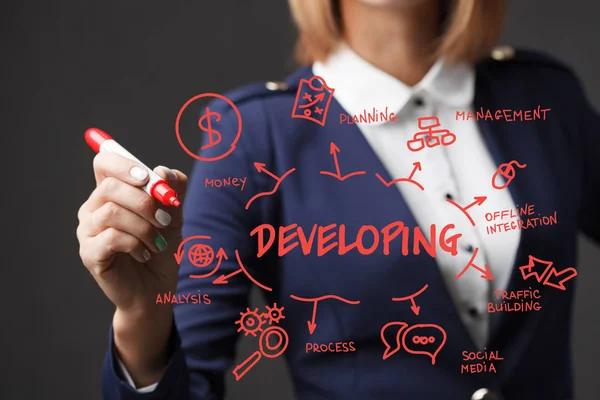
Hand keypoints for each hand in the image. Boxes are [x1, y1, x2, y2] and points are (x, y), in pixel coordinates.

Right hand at [76, 151, 186, 314]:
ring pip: (111, 211)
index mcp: (111, 193)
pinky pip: (111, 237)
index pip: (104, 162)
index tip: (149, 178)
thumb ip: (173, 189)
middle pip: (110, 186)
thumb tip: (163, 172)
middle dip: (145, 201)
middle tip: (166, 219)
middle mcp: (93, 208)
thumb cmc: (161, 248)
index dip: (125, 165)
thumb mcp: (174, 215)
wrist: (157, 288)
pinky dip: (136, 244)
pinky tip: (145, 253)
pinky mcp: (89, 253)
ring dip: (144, 226)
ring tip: (157, 242)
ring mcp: (87, 231)